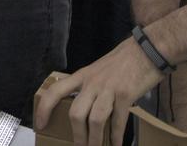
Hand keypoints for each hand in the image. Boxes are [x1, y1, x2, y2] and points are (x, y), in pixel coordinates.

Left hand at [33, 37, 161, 145]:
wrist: (146, 50)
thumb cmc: (121, 61)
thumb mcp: (97, 70)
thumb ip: (88, 87)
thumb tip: (82, 110)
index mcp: (82, 76)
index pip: (55, 91)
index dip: (44, 108)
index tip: (40, 124)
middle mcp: (92, 83)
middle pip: (76, 113)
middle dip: (77, 135)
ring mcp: (109, 89)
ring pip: (95, 120)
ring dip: (95, 140)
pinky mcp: (126, 95)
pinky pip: (118, 121)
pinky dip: (116, 136)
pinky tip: (116, 145)